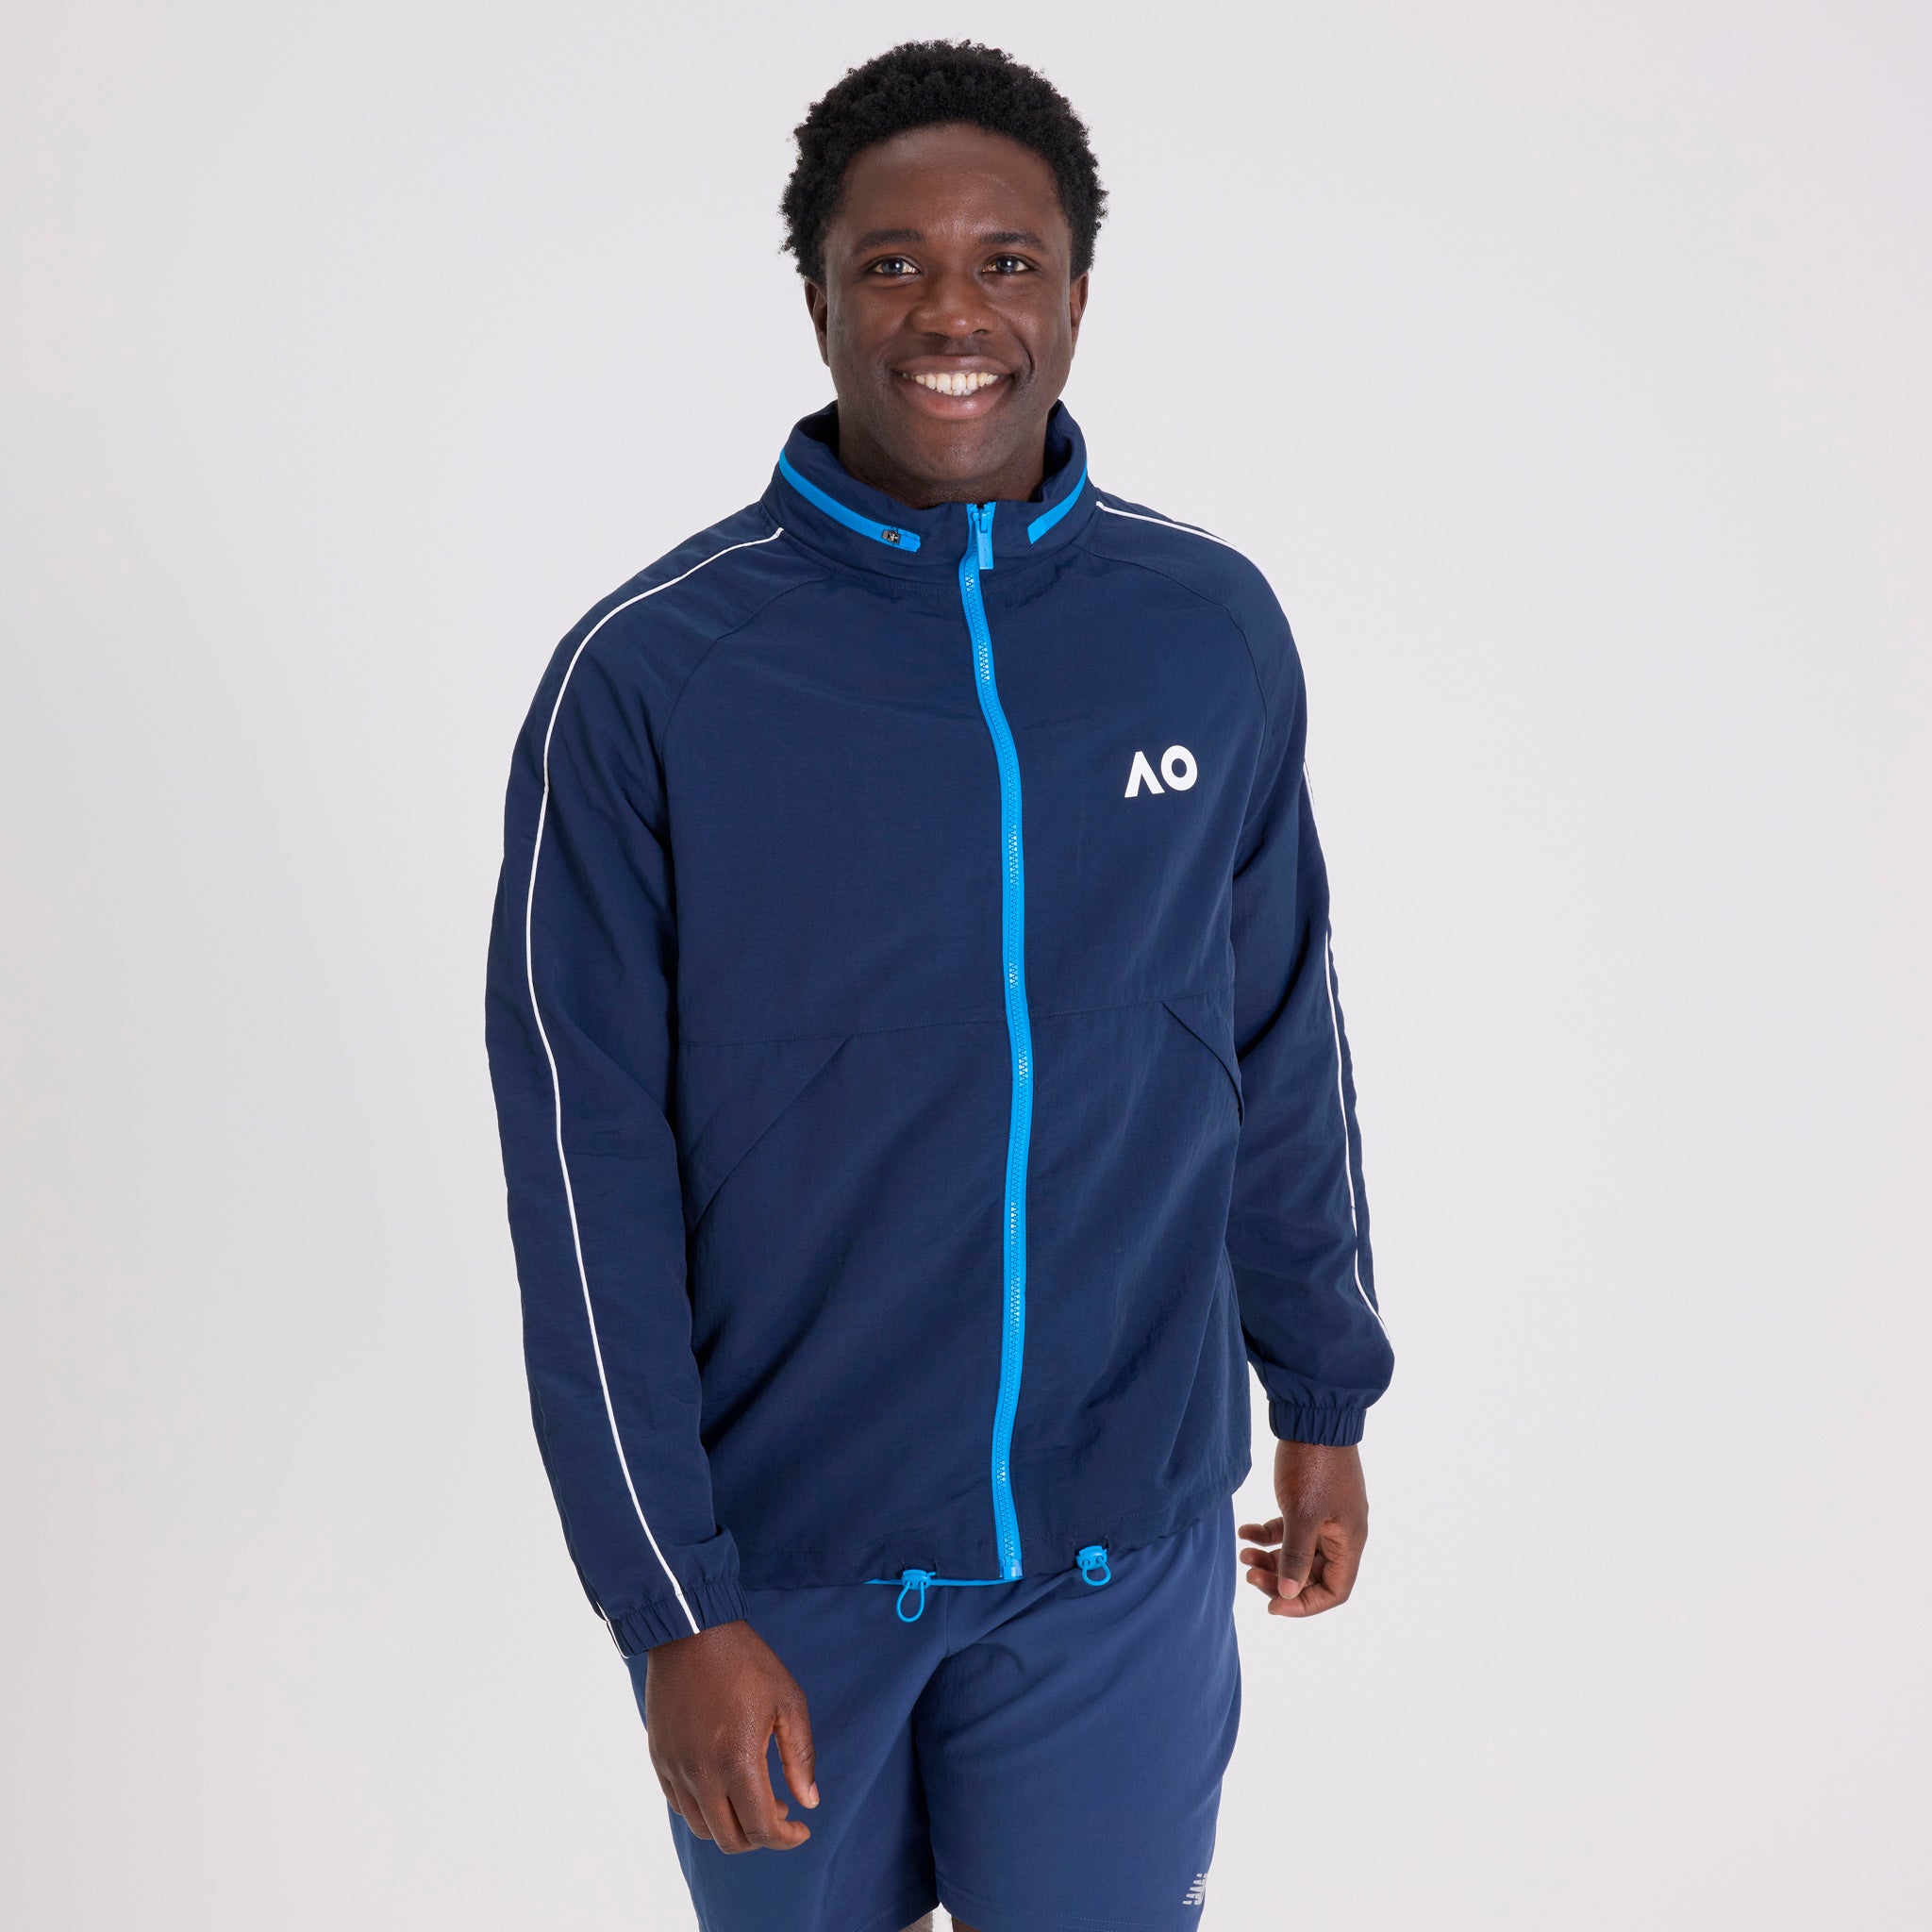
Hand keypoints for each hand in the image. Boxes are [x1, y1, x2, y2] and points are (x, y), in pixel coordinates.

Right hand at [643, 1619, 818, 1851]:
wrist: (690, 1631)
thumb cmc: (745, 1662)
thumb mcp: (788, 1700)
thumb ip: (800, 1756)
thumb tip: (809, 1802)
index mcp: (737, 1760)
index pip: (762, 1829)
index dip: (787, 1839)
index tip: (802, 1829)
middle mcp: (701, 1773)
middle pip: (730, 1839)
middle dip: (761, 1837)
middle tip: (781, 1813)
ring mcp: (676, 1768)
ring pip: (703, 1828)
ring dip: (732, 1826)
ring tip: (754, 1799)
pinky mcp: (660, 1758)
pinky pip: (681, 1805)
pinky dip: (706, 1810)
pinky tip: (724, 1786)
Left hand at [1238, 1440, 1368, 1617]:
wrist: (1312, 1416)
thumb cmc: (1314, 1465)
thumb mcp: (1301, 1514)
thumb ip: (1294, 1556)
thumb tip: (1287, 1594)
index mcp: (1349, 1541)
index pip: (1334, 1591)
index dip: (1304, 1604)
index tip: (1272, 1605)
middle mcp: (1341, 1533)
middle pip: (1313, 1574)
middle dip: (1280, 1580)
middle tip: (1249, 1576)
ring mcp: (1325, 1517)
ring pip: (1297, 1552)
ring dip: (1270, 1557)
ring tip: (1242, 1555)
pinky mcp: (1309, 1501)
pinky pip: (1288, 1528)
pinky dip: (1267, 1533)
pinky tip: (1244, 1532)